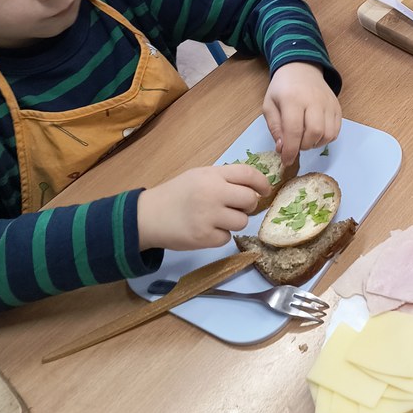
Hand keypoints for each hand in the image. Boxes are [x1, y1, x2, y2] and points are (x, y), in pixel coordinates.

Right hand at [137, 164, 269, 251]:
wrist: (147, 216)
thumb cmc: (177, 194)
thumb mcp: (199, 176)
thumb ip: (224, 179)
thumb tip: (254, 189)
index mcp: (212, 175)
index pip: (249, 174)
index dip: (262, 183)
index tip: (265, 191)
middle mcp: (212, 193)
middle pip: (250, 200)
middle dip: (248, 206)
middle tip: (236, 208)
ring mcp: (208, 216)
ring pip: (242, 222)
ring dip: (234, 222)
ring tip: (217, 219)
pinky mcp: (204, 237)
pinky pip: (227, 238)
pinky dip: (220, 236)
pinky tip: (206, 229)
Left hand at [263, 61, 341, 163]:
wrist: (301, 68)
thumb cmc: (282, 88)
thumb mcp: (269, 105)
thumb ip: (275, 128)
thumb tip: (283, 148)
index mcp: (292, 99)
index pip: (293, 130)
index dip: (290, 150)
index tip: (286, 161)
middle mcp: (313, 101)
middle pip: (314, 132)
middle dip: (304, 146)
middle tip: (296, 145)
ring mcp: (328, 103)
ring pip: (328, 134)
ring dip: (316, 144)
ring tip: (305, 139)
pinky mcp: (337, 107)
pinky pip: (336, 130)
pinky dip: (326, 138)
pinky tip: (316, 134)